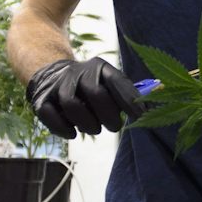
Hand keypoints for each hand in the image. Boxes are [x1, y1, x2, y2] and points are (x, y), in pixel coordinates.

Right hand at [25, 58, 147, 138]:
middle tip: (115, 126)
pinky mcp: (42, 99)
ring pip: (72, 104)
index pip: (116, 81)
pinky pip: (50, 115)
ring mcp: (58, 85)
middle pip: (95, 93)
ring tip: (94, 130)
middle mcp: (78, 72)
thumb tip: (159, 92)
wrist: (51, 74)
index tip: (139, 118)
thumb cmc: (90, 85)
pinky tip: (73, 134)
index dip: (129, 100)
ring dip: (87, 123)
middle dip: (108, 115)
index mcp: (99, 67)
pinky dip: (63, 128)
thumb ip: (128, 92)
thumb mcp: (108, 82)